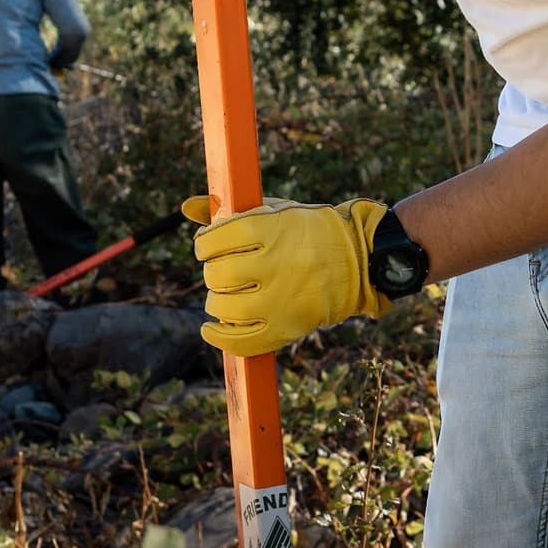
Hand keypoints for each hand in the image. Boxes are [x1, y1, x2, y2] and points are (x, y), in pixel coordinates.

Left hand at [188, 196, 388, 354]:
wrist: (360, 260)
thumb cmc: (309, 232)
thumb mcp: (274, 211)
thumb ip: (229, 212)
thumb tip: (187, 207)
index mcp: (272, 230)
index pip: (214, 239)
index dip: (205, 243)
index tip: (210, 245)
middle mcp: (275, 265)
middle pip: (217, 274)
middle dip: (214, 271)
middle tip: (225, 269)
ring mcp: (281, 299)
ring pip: (224, 307)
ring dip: (216, 300)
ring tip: (227, 293)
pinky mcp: (287, 327)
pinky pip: (241, 341)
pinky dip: (218, 336)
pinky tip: (211, 327)